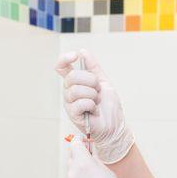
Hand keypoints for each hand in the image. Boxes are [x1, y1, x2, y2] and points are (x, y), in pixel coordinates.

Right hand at [55, 49, 134, 163]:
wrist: (115, 126)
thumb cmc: (109, 107)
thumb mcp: (104, 83)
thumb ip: (94, 68)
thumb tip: (83, 51)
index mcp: (76, 83)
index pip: (61, 67)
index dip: (64, 59)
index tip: (75, 56)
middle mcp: (69, 91)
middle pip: (72, 76)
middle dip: (91, 81)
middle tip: (98, 90)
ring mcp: (69, 103)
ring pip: (75, 89)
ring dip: (92, 94)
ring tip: (96, 102)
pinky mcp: (72, 115)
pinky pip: (79, 103)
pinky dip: (91, 105)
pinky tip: (94, 110)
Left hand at [65, 137, 131, 177]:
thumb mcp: (106, 171)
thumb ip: (94, 159)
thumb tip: (89, 151)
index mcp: (83, 163)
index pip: (75, 144)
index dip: (80, 142)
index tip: (83, 142)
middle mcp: (72, 173)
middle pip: (72, 158)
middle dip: (80, 159)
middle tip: (91, 166)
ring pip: (71, 174)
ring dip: (79, 174)